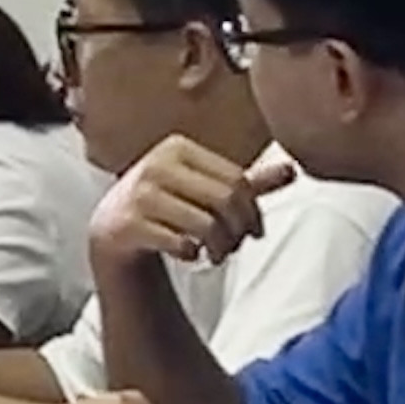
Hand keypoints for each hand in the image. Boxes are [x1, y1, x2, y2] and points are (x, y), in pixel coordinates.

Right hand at [90, 135, 297, 268]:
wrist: (112, 229)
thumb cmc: (166, 206)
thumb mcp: (204, 189)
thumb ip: (247, 182)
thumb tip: (293, 169)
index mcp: (177, 148)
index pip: (236, 180)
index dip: (254, 211)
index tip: (253, 231)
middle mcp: (156, 165)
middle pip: (225, 200)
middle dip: (238, 231)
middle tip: (234, 246)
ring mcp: (138, 194)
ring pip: (206, 225)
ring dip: (219, 248)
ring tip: (215, 254)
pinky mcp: (127, 224)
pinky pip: (179, 244)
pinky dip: (191, 254)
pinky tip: (187, 253)